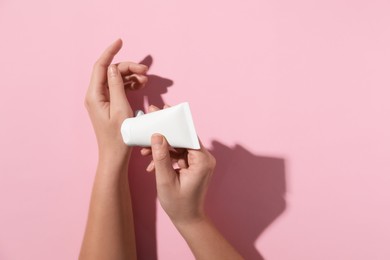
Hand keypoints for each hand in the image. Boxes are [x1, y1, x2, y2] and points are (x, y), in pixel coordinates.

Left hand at [84, 39, 147, 158]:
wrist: (115, 156)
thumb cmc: (119, 136)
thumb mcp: (121, 109)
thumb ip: (117, 86)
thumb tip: (115, 67)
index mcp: (94, 95)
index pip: (101, 66)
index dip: (110, 52)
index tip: (120, 41)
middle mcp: (95, 95)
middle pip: (111, 72)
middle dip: (128, 68)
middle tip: (146, 72)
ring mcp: (102, 100)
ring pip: (116, 79)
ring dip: (131, 77)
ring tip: (146, 81)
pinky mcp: (109, 104)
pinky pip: (119, 88)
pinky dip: (130, 85)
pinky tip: (141, 87)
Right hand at [141, 105, 215, 225]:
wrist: (188, 219)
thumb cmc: (179, 204)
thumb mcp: (165, 181)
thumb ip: (161, 158)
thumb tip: (157, 136)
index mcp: (202, 160)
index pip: (187, 133)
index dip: (172, 122)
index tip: (159, 110)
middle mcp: (204, 158)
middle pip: (182, 137)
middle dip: (164, 133)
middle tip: (148, 122)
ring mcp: (199, 161)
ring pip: (178, 145)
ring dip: (162, 147)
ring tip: (144, 150)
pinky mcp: (194, 165)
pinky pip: (178, 154)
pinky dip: (166, 156)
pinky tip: (151, 164)